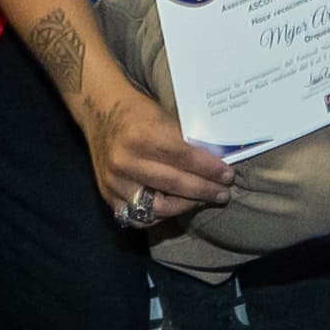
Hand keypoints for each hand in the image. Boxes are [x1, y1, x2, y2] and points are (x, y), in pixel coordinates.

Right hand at [87, 90, 235, 226]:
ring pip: (156, 208)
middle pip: (173, 185)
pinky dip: (159, 215)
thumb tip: (216, 164)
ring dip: (185, 206)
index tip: (228, 176)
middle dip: (203, 190)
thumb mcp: (164, 117)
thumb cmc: (138, 112)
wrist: (101, 112)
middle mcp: (125, 161)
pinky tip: (176, 206)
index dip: (209, 169)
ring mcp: (114, 182)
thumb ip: (185, 142)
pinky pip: (137, 217)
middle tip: (223, 193)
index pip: (183, 157)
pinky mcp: (107, 195)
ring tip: (201, 200)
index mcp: (141, 136)